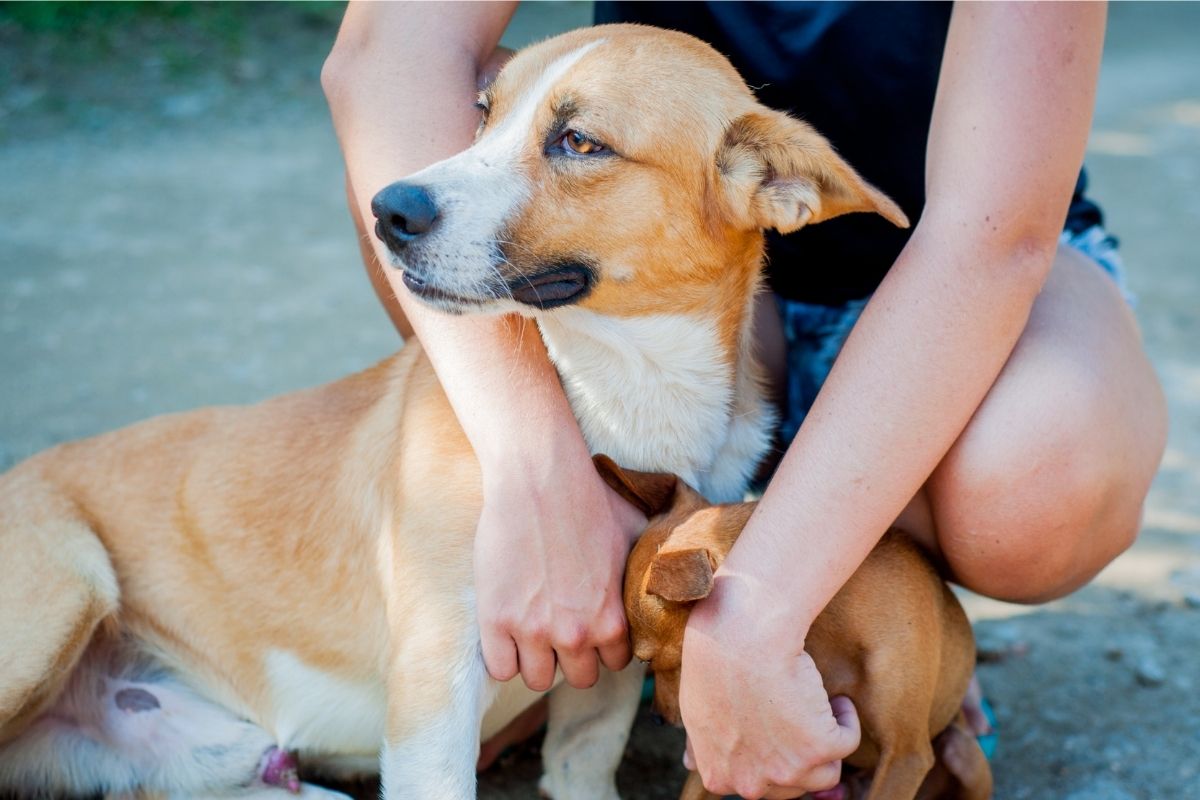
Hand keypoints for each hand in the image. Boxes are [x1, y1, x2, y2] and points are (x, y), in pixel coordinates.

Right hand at [475, 449, 644, 690]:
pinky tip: (508, 628)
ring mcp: (534, 630)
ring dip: (537, 658)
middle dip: (573, 655)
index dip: (604, 644)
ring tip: (533, 628)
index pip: (616, 663)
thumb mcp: (638, 537)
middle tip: (561, 625)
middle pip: (580, 677)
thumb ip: (652, 570)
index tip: (591, 625)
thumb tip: (677, 576)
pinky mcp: (496, 620)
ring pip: (538, 678)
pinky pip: (501, 669)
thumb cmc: (590, 500)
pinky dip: (504, 655)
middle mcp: (577, 633)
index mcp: (614, 619)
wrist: (539, 478)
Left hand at [680, 579, 860, 799]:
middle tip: (798, 717)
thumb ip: (699, 746)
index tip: (778, 729)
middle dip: (800, 754)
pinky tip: (833, 698)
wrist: (741, 637)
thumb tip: (690, 764)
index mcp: (720, 778)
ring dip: (827, 743)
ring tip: (817, 708)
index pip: (759, 784)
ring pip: (825, 773)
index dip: (774, 754)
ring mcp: (787, 771)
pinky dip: (846, 719)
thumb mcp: (694, 712)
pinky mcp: (819, 749)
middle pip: (794, 783)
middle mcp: (752, 784)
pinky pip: (846, 743)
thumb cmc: (714, 664)